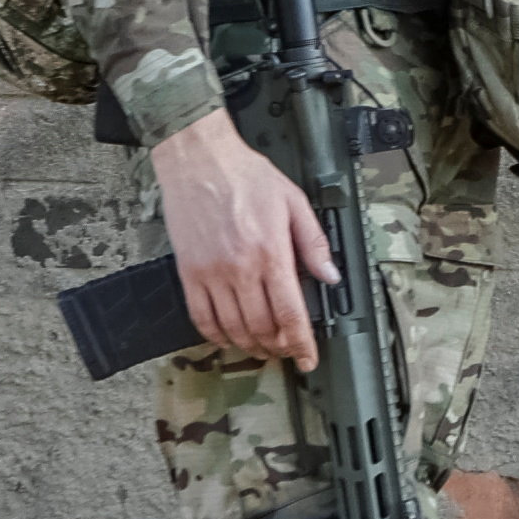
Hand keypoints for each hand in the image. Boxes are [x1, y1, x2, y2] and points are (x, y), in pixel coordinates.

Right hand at [152, 110, 333, 369]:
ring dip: (250, 345)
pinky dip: (216, 335)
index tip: (308, 358)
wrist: (199, 160)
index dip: (302, 343)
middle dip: (278, 347)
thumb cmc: (246, 176)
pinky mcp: (188, 272)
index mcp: (271, 252)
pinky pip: (201, 316)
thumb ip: (313, 243)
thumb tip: (330, 276)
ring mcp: (211, 273)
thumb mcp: (294, 201)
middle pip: (262, 327)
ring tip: (263, 348)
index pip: (290, 313)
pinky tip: (228, 338)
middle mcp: (240, 269)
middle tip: (288, 352)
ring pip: (233, 328)